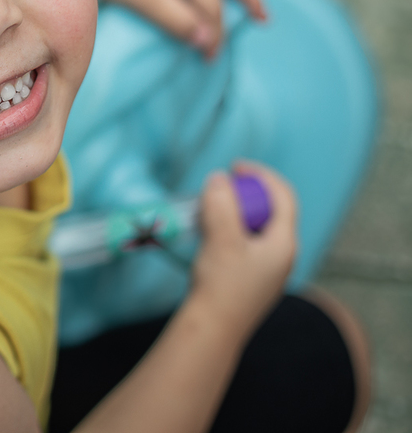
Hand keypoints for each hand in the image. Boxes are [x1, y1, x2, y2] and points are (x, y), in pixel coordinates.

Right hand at [189, 161, 297, 336]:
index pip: (283, 196)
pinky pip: (248, 244)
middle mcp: (284, 256)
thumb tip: (219, 179)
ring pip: (258, 229)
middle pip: (272, 211)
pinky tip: (211, 236)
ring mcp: (270, 271)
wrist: (214, 328)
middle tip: (221, 188)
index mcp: (284, 243)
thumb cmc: (221, 283)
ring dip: (237, 213)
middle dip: (247, 193)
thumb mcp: (221, 236)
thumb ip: (220, 202)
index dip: (261, 175)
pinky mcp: (254, 281)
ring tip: (211, 209)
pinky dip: (232, 231)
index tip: (236, 166)